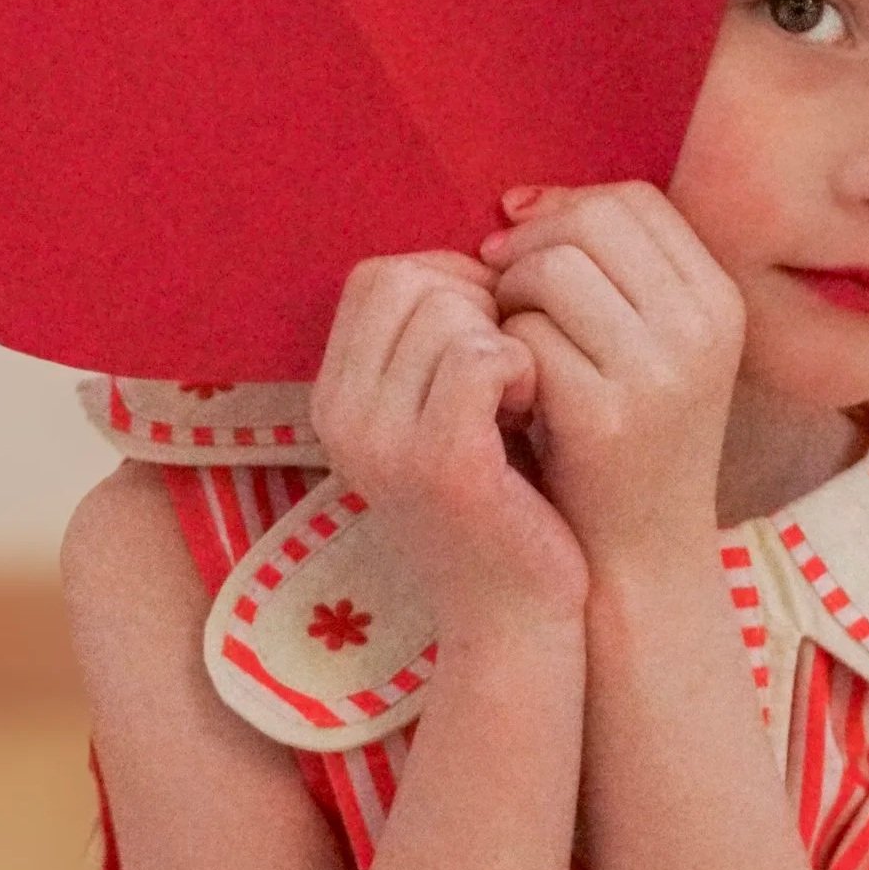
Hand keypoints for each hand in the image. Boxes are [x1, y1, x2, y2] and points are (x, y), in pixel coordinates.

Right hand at [309, 250, 589, 634]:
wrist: (516, 617)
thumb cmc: (500, 502)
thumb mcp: (443, 414)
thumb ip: (436, 340)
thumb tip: (484, 252)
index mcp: (333, 399)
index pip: (377, 276)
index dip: (450, 280)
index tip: (494, 331)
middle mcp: (341, 418)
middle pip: (408, 281)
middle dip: (478, 302)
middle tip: (513, 363)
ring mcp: (384, 442)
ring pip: (448, 311)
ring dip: (505, 336)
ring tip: (523, 394)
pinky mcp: (442, 464)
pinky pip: (482, 356)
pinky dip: (523, 367)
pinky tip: (536, 407)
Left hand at [476, 182, 744, 570]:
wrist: (641, 556)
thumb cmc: (629, 439)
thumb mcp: (649, 346)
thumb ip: (607, 271)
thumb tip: (517, 202)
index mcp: (720, 299)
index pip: (633, 200)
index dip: (565, 208)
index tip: (522, 247)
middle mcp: (702, 327)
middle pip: (590, 221)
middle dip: (530, 248)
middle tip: (502, 297)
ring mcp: (658, 372)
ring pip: (552, 269)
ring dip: (509, 298)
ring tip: (508, 347)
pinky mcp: (604, 416)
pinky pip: (525, 335)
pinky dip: (501, 353)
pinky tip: (509, 390)